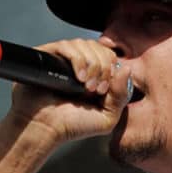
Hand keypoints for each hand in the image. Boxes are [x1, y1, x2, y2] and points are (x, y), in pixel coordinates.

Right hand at [8, 38, 132, 143]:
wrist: (45, 128)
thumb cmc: (73, 126)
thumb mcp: (107, 117)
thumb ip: (121, 96)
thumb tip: (126, 68)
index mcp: (94, 75)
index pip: (109, 56)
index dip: (111, 69)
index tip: (104, 90)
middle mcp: (79, 65)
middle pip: (99, 47)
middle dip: (102, 67)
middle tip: (95, 90)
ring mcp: (63, 59)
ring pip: (84, 44)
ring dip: (91, 64)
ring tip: (85, 87)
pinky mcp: (47, 56)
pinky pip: (66, 45)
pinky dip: (77, 59)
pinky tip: (78, 78)